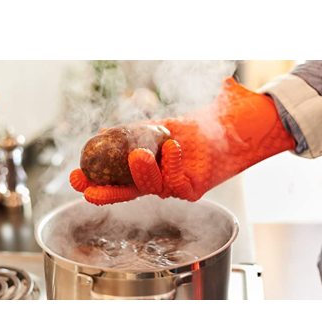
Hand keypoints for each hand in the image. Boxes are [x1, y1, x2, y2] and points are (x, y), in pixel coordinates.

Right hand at [70, 77, 294, 204]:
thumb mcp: (168, 121)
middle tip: (82, 185)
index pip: (119, 174)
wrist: (246, 121)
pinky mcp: (194, 187)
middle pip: (127, 189)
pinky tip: (171, 147)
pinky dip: (169, 165)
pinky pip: (175, 182)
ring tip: (138, 153)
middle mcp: (160, 176)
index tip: (77, 174)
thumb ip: (141, 127)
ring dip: (138, 173)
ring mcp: (176, 183)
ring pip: (148, 187)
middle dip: (104, 188)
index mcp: (151, 162)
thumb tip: (108, 129)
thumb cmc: (207, 118)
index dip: (99, 177)